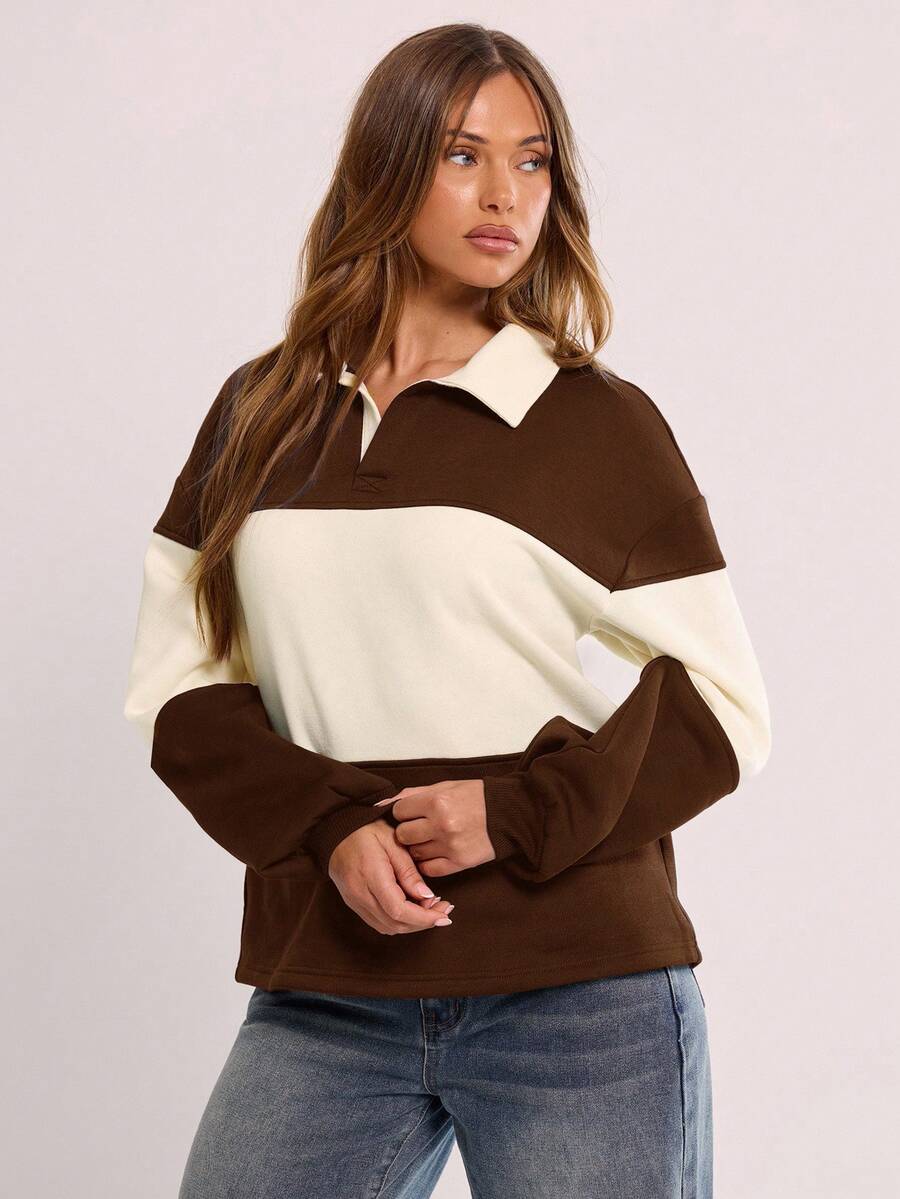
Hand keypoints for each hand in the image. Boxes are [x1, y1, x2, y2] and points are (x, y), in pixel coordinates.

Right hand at [327, 817, 455, 934]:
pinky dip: (399, 922)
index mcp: (371, 876)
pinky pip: (379, 922)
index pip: (399, 910)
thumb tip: (427, 897)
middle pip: (395, 924)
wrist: (335, 832)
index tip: (444, 914)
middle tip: (444, 911)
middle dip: (423, 923)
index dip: (424, 918)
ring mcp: (354, 902)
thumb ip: (408, 871)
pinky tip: (412, 909)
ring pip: (387, 927)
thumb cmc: (366, 830)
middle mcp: (360, 894)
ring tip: (431, 909)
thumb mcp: (393, 841)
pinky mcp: (354, 904)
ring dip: (412, 924)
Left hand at [374, 778, 494, 877]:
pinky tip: (436, 853)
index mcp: (436, 801)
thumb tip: (383, 803)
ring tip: (430, 840)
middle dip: (407, 832)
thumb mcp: (444, 786)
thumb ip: (413, 794)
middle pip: (403, 835)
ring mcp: (449, 846)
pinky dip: (428, 863)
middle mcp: (440, 824)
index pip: (398, 812)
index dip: (402, 813)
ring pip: (414, 854)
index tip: (411, 814)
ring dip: (418, 848)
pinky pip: (429, 869)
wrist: (508, 814)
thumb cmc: (474, 797)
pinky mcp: (459, 863)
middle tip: (419, 828)